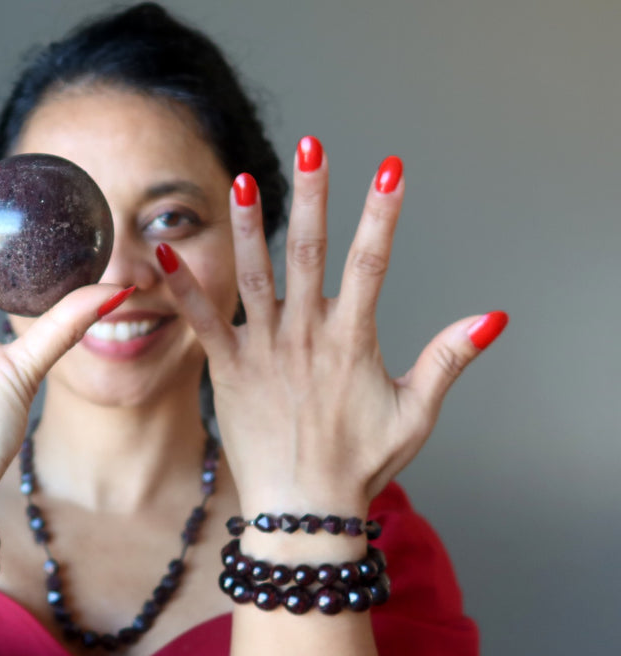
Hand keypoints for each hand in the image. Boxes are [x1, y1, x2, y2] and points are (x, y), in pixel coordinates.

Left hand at [158, 137, 506, 513]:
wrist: (305, 510)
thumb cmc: (360, 464)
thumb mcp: (416, 412)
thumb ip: (448, 360)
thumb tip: (492, 317)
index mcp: (352, 340)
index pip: (372, 263)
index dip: (382, 214)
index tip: (390, 169)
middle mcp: (306, 336)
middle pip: (310, 252)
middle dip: (313, 196)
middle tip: (312, 145)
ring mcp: (264, 350)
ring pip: (255, 276)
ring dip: (248, 226)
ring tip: (240, 180)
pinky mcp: (228, 369)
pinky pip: (203, 321)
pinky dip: (184, 286)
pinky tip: (163, 252)